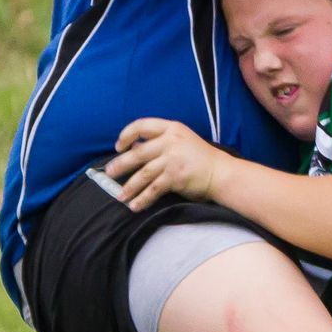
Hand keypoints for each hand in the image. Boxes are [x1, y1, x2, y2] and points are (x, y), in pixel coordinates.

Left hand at [106, 118, 230, 211]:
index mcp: (172, 128)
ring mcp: (173, 159)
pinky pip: (153, 189)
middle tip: (109, 173)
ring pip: (143, 173)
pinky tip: (135, 205)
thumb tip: (132, 147)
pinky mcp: (175, 177)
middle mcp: (171, 141)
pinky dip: (142, 198)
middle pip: (138, 153)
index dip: (126, 135)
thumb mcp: (181, 141)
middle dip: (120, 165)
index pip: (142, 125)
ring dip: (129, 186)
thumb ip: (158, 142)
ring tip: (119, 196)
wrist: (221, 173)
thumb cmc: (200, 157)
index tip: (119, 147)